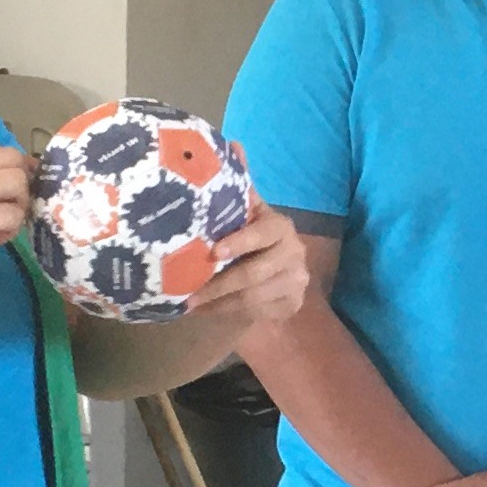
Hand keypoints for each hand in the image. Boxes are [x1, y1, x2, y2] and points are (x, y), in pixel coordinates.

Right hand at [0, 144, 34, 312]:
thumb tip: (17, 175)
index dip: (16, 168)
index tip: (16, 192)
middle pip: (12, 160)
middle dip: (21, 187)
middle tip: (10, 212)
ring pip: (17, 182)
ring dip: (19, 207)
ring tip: (0, 229)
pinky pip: (14, 212)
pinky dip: (12, 229)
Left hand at [172, 212, 314, 351]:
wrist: (282, 261)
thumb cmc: (252, 232)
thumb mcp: (247, 213)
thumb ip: (235, 198)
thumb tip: (217, 174)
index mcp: (281, 227)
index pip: (261, 234)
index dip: (239, 243)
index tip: (213, 253)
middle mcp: (295, 253)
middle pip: (253, 273)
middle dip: (218, 284)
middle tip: (189, 293)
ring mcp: (296, 281)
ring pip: (253, 297)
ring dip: (219, 303)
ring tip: (193, 304)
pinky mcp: (293, 303)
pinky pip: (258, 312)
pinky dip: (230, 312)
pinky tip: (209, 310)